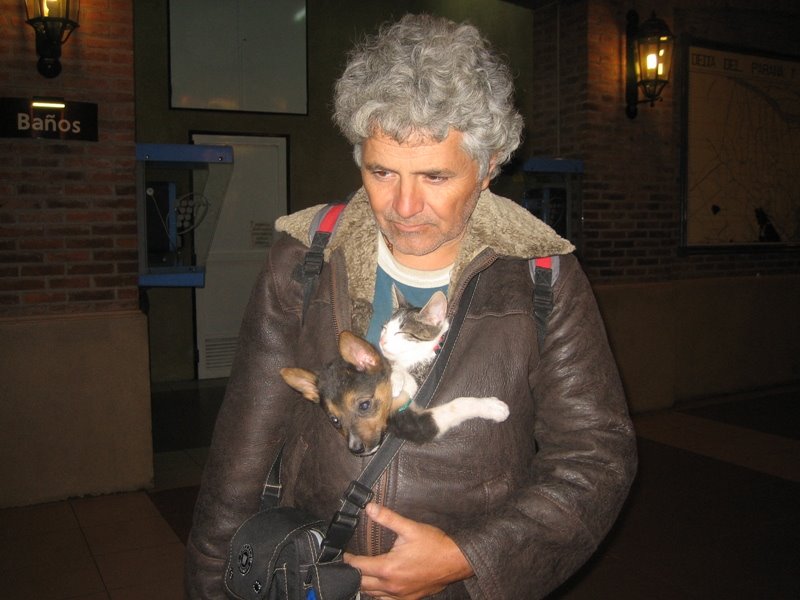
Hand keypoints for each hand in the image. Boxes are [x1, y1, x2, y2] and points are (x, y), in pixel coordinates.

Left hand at [343, 502, 473, 599]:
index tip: (341, 555)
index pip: (358, 567)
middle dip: (352, 574)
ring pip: (372, 595)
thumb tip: (369, 508)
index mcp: (388, 568)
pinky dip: (377, 595)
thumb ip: (388, 518)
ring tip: (358, 575)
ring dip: (363, 586)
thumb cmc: (435, 545)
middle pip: (361, 584)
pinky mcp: (408, 599)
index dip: (347, 560)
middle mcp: (391, 585)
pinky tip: (377, 588)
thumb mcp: (410, 528)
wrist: (456, 561)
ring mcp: (400, 595)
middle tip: (346, 564)